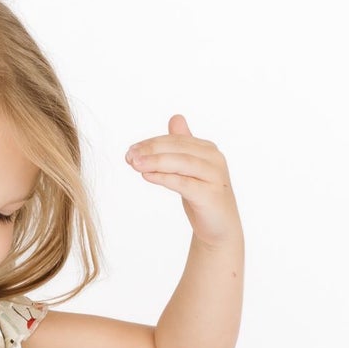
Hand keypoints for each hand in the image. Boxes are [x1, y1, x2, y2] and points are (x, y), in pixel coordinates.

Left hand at [125, 114, 240, 246]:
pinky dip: (165, 178)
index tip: (130, 150)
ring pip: (182, 163)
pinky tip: (147, 176)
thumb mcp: (190, 169)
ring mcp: (214, 176)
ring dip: (156, 161)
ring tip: (135, 164)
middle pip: (178, 148)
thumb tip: (175, 119)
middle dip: (151, 150)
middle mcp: (214, 158)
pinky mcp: (210, 195)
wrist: (219, 228)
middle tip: (129, 156)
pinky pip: (184, 183)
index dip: (152, 143)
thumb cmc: (201, 197)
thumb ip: (183, 146)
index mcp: (207, 149)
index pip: (176, 140)